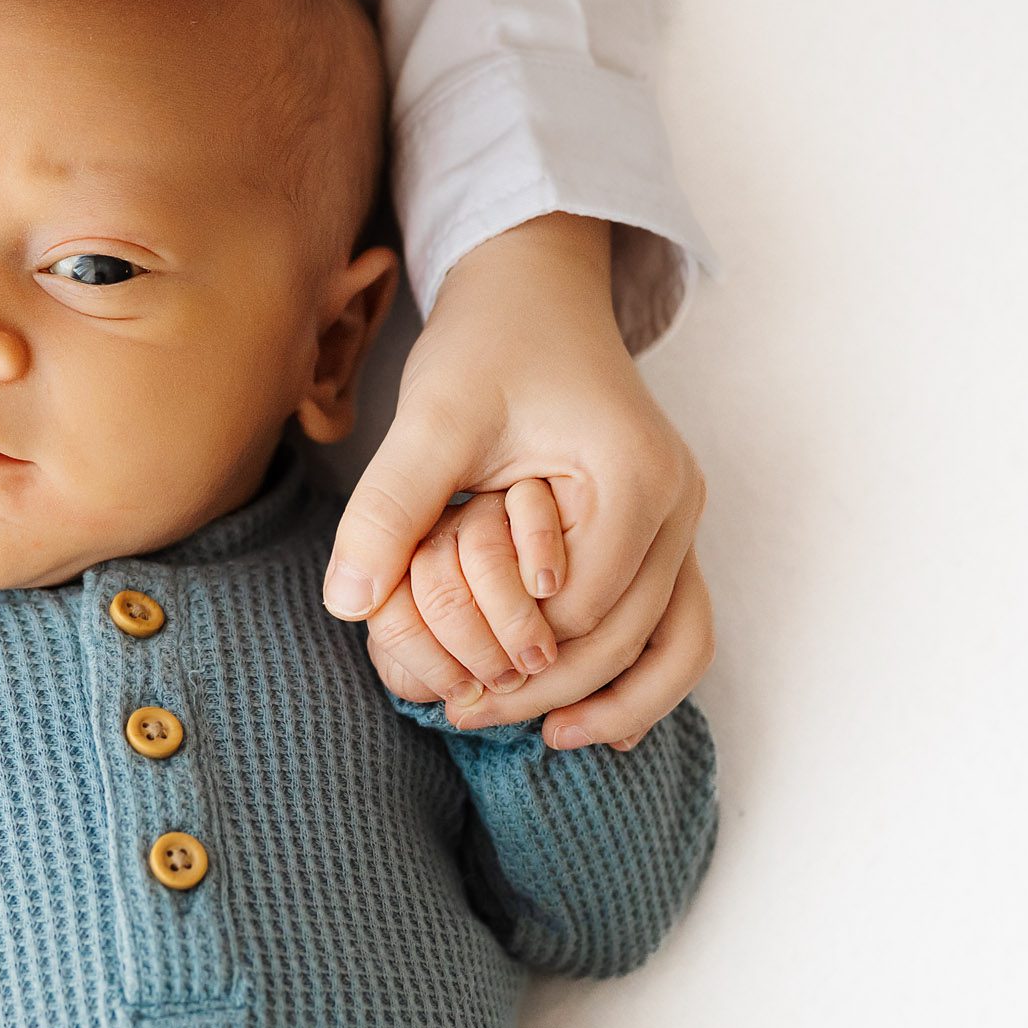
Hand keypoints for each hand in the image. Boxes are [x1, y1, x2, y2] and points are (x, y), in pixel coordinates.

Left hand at [332, 214, 714, 749]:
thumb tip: (346, 602)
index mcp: (632, 475)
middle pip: (628, 638)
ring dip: (610, 698)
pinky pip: (672, 619)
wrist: (534, 288)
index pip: (582, 610)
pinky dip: (637, 671)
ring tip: (541, 739)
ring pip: (673, 642)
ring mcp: (681, 517)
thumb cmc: (487, 342)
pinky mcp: (663, 527)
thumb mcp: (431, 416)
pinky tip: (585, 718)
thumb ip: (389, 504)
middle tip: (464, 719)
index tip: (450, 686)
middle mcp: (676, 502)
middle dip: (549, 692)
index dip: (517, 656)